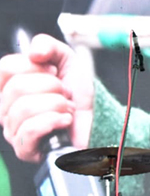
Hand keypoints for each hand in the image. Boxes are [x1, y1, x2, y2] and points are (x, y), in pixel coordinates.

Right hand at [0, 34, 93, 162]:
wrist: (94, 116)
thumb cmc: (75, 92)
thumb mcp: (65, 59)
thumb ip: (48, 46)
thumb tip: (34, 52)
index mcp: (8, 86)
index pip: (7, 66)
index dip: (36, 66)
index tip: (53, 72)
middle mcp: (4, 108)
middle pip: (17, 87)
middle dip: (52, 86)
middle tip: (63, 93)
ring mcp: (12, 130)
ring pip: (25, 108)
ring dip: (57, 104)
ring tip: (66, 108)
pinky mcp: (25, 149)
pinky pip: (30, 129)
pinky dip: (55, 120)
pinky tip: (65, 120)